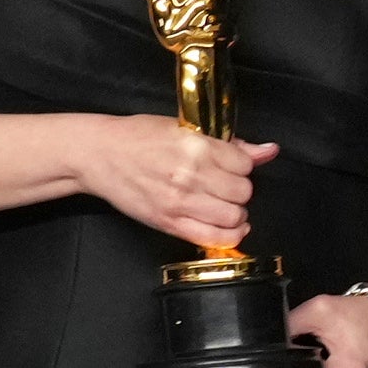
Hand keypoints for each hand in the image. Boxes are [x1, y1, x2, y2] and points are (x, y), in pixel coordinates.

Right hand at [85, 119, 271, 251]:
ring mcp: (180, 203)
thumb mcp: (183, 128)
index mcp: (196, 147)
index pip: (245, 164)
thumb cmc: (137, 137)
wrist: (99, 155)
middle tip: (226, 184)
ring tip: (225, 204)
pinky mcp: (169, 223)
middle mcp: (191, 176)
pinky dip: (229, 236)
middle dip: (239, 188)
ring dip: (236, 212)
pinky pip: (215, 238)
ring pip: (234, 217)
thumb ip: (229, 143)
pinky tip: (226, 226)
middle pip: (243, 192)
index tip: (232, 165)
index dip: (242, 165)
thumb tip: (268, 150)